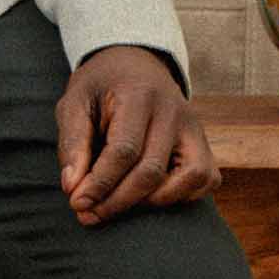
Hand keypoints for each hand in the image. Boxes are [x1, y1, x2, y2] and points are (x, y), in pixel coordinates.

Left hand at [56, 47, 219, 222]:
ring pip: (189, 178)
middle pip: (152, 171)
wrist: (134, 63)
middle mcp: (174, 111)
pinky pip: (206, 179)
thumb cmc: (101, 88)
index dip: (99, 183)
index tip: (77, 203)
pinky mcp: (204, 142)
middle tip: (89, 214)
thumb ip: (73, 143)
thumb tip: (72, 188)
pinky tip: (148, 196)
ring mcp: (194, 127)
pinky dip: (181, 197)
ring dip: (152, 203)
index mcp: (139, 95)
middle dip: (117, 201)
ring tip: (118, 204)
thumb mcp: (75, 103)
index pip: (124, 150)